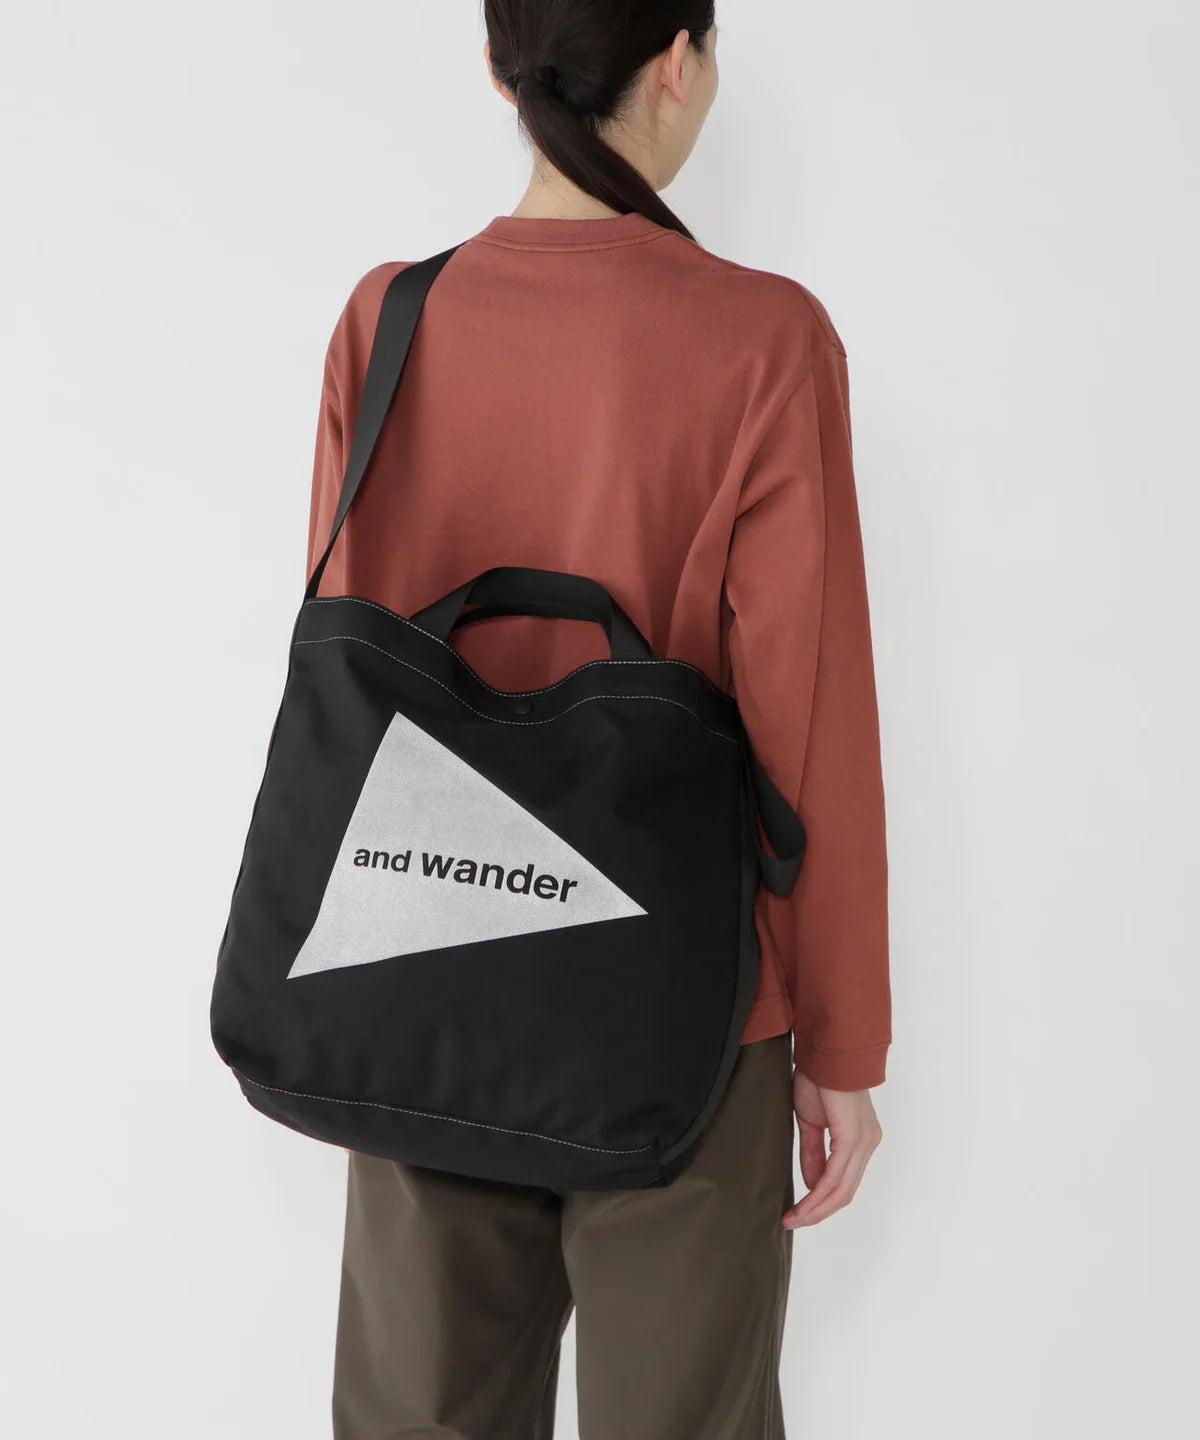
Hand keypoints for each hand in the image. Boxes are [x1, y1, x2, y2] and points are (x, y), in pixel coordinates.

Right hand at [782, 1070, 881, 1227]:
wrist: (824, 1051)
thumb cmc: (818, 1078)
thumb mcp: (811, 1122)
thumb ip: (813, 1153)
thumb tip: (811, 1184)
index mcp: (859, 1139)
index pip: (843, 1182)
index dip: (821, 1202)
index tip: (797, 1214)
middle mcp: (868, 1143)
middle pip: (845, 1191)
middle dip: (818, 1212)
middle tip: (793, 1222)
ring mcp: (864, 1142)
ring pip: (843, 1189)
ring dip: (817, 1209)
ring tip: (794, 1219)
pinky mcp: (854, 1138)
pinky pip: (837, 1176)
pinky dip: (819, 1194)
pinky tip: (804, 1204)